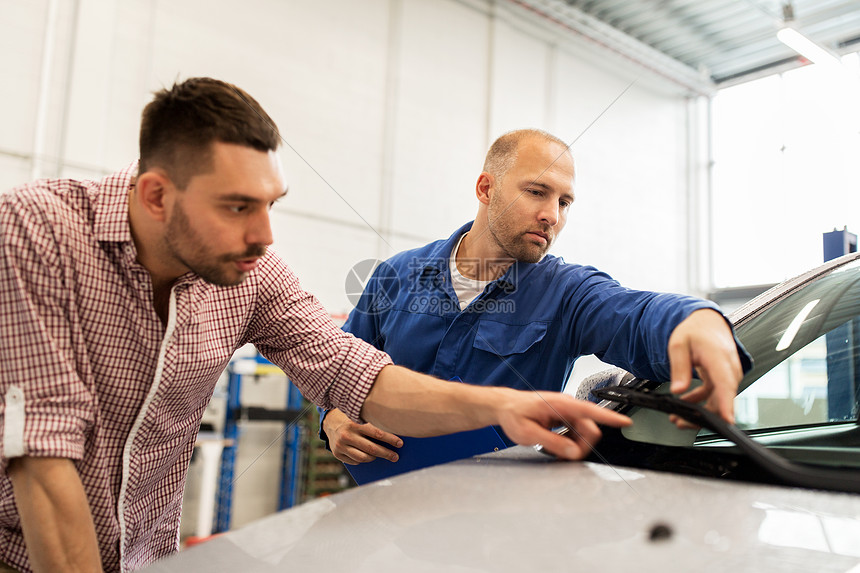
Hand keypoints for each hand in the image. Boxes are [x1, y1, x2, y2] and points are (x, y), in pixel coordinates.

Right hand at [323, 408, 402, 464]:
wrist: (330, 422)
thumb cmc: (351, 419)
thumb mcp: (360, 417)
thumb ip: (372, 424)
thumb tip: (394, 432)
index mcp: (355, 423)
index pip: (377, 433)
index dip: (391, 439)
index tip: (400, 443)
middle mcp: (347, 435)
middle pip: (372, 448)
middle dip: (386, 453)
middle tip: (395, 457)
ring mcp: (341, 445)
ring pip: (363, 458)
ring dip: (375, 458)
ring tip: (381, 455)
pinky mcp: (337, 454)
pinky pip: (355, 461)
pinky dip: (363, 460)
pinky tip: (368, 456)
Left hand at [494, 390, 631, 459]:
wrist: (506, 406)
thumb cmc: (514, 414)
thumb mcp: (528, 434)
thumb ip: (552, 443)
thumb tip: (573, 452)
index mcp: (560, 404)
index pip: (590, 410)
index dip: (610, 417)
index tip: (626, 422)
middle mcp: (567, 405)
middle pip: (590, 429)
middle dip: (582, 446)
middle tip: (563, 454)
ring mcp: (567, 411)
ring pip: (584, 433)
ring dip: (575, 444)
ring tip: (554, 448)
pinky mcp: (565, 416)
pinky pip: (577, 432)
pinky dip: (571, 441)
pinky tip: (557, 443)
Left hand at [667, 308, 743, 427]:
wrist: (706, 323)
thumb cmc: (694, 331)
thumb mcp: (679, 345)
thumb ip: (679, 367)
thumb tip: (677, 389)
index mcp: (719, 356)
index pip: (726, 383)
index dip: (727, 404)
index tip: (726, 420)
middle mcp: (728, 368)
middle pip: (722, 399)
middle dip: (703, 415)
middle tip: (679, 421)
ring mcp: (728, 375)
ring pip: (719, 401)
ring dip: (699, 412)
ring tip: (677, 418)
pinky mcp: (724, 379)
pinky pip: (715, 396)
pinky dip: (700, 402)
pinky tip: (685, 402)